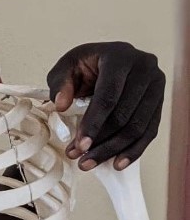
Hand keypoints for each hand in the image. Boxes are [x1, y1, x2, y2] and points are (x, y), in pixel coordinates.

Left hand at [46, 42, 164, 170]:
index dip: (94, 123)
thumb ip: (59, 83)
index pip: (108, 96)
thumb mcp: (66, 66)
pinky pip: (149, 131)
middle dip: (101, 142)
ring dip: (114, 150)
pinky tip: (117, 163)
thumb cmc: (86, 63)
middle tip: (81, 158)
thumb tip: (60, 105)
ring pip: (138, 127)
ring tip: (91, 162)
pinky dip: (133, 150)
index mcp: (120, 57)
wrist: (108, 59)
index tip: (80, 144)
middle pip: (124, 115)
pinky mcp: (160, 102)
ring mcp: (156, 86)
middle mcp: (144, 69)